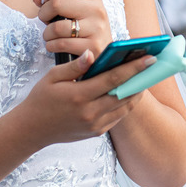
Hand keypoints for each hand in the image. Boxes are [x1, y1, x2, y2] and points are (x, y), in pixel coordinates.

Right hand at [18, 50, 157, 147]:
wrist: (32, 130)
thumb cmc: (41, 99)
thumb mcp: (52, 77)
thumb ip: (74, 65)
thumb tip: (92, 54)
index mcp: (79, 96)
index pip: (113, 79)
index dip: (133, 68)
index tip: (149, 58)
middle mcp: (90, 113)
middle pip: (124, 93)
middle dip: (141, 78)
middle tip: (153, 65)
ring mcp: (95, 125)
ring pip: (125, 106)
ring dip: (137, 91)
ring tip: (144, 76)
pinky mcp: (97, 132)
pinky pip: (118, 116)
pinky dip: (126, 103)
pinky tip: (129, 90)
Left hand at [35, 0, 111, 60]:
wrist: (107, 54)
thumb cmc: (88, 31)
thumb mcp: (80, 12)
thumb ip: (59, 2)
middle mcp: (97, 10)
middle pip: (57, 4)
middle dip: (43, 14)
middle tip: (46, 20)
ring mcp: (96, 29)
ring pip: (56, 27)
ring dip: (46, 34)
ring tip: (50, 36)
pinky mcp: (92, 46)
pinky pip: (60, 44)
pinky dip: (51, 46)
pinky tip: (55, 46)